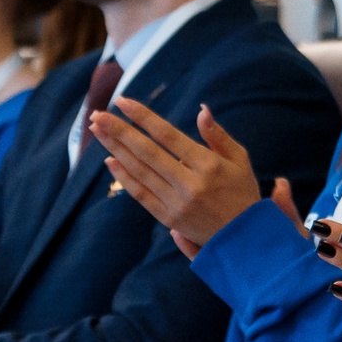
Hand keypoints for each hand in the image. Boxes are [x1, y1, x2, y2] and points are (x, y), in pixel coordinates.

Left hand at [90, 100, 261, 248]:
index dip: (143, 117)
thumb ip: (217, 135)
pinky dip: (124, 177)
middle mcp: (189, 184)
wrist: (245, 239)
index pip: (168, 135)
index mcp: (208, 165)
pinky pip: (141, 194)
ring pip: (139, 171)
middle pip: (146, 152)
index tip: (122, 101)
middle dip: (119, 131)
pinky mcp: (169, 218)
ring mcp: (177, 203)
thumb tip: (201, 109)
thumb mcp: (239, 160)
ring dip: (115, 149)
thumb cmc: (243, 193)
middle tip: (97, 114)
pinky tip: (110, 160)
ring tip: (97, 130)